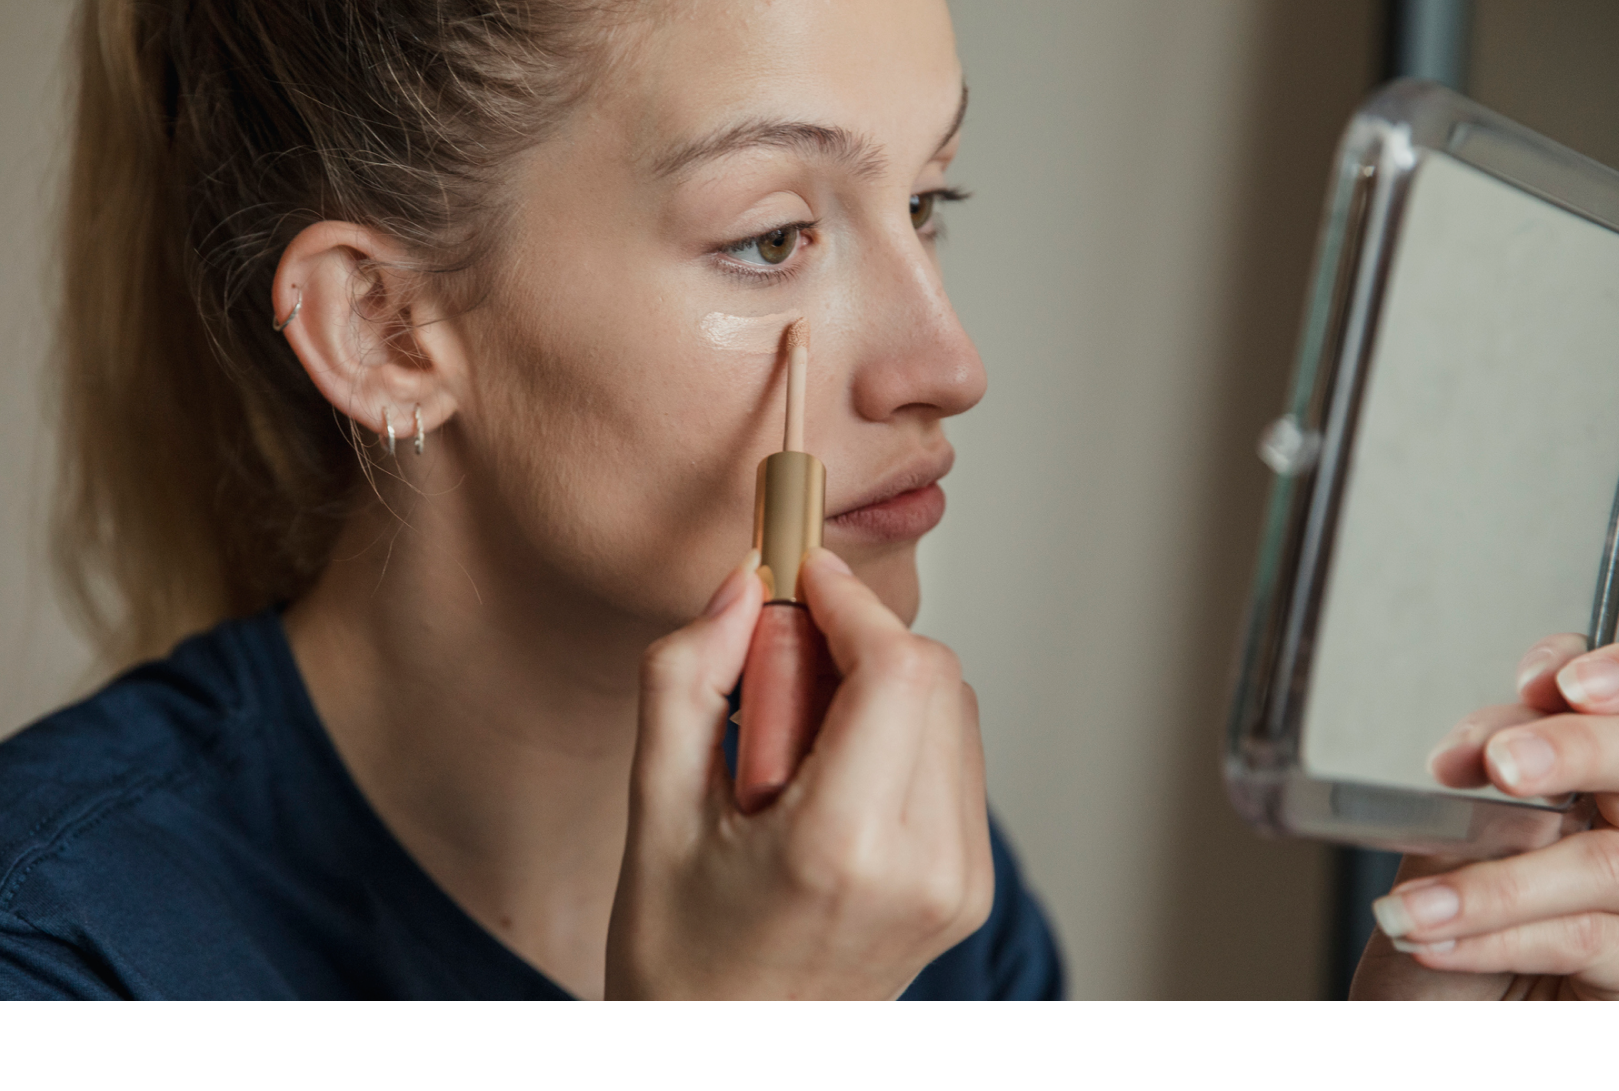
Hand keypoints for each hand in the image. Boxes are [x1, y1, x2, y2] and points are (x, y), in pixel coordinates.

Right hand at [605, 548, 993, 998]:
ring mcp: (958, 884)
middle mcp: (924, 868)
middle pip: (934, 676)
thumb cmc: (681, 958)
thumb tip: (740, 586)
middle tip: (774, 676)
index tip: (800, 576)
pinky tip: (826, 777)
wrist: (729, 1053)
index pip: (898, 669)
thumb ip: (686, 680)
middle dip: (856, 643)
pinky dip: (897, 734)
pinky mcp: (967, 889)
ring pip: (952, 710)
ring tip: (792, 746)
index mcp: (843, 848)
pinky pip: (952, 760)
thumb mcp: (651, 813)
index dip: (851, 602)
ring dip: (878, 686)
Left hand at [1352, 634, 1618, 999]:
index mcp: (1605, 784)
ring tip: (1414, 904)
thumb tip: (1491, 744)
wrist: (1430, 1010)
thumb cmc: (1450, 928)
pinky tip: (1435, 938)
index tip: (1547, 680)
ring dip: (1495, 881)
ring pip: (1607, 861)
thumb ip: (1489, 785)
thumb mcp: (1456, 841)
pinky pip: (1585, 936)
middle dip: (1578, 748)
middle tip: (1505, 763)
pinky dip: (1498, 934)